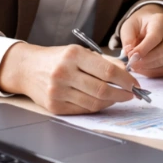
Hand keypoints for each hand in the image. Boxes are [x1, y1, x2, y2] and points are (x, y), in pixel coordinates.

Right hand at [0, 43, 140, 114]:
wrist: (27, 68)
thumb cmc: (58, 59)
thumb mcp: (79, 52)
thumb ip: (104, 62)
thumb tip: (127, 73)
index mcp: (73, 55)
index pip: (108, 71)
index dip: (126, 80)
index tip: (135, 84)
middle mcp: (64, 73)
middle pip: (102, 89)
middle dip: (122, 94)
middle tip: (131, 94)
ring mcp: (57, 91)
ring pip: (94, 102)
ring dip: (111, 102)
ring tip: (118, 97)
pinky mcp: (54, 106)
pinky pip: (83, 110)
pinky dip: (97, 107)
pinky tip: (103, 102)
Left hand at [119, 4, 162, 76]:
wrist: (151, 25)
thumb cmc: (139, 26)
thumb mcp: (129, 26)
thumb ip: (128, 38)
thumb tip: (129, 53)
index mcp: (161, 20)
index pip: (156, 36)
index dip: (143, 49)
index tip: (131, 57)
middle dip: (147, 60)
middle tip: (132, 64)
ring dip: (149, 67)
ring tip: (135, 66)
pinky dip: (154, 72)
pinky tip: (143, 69)